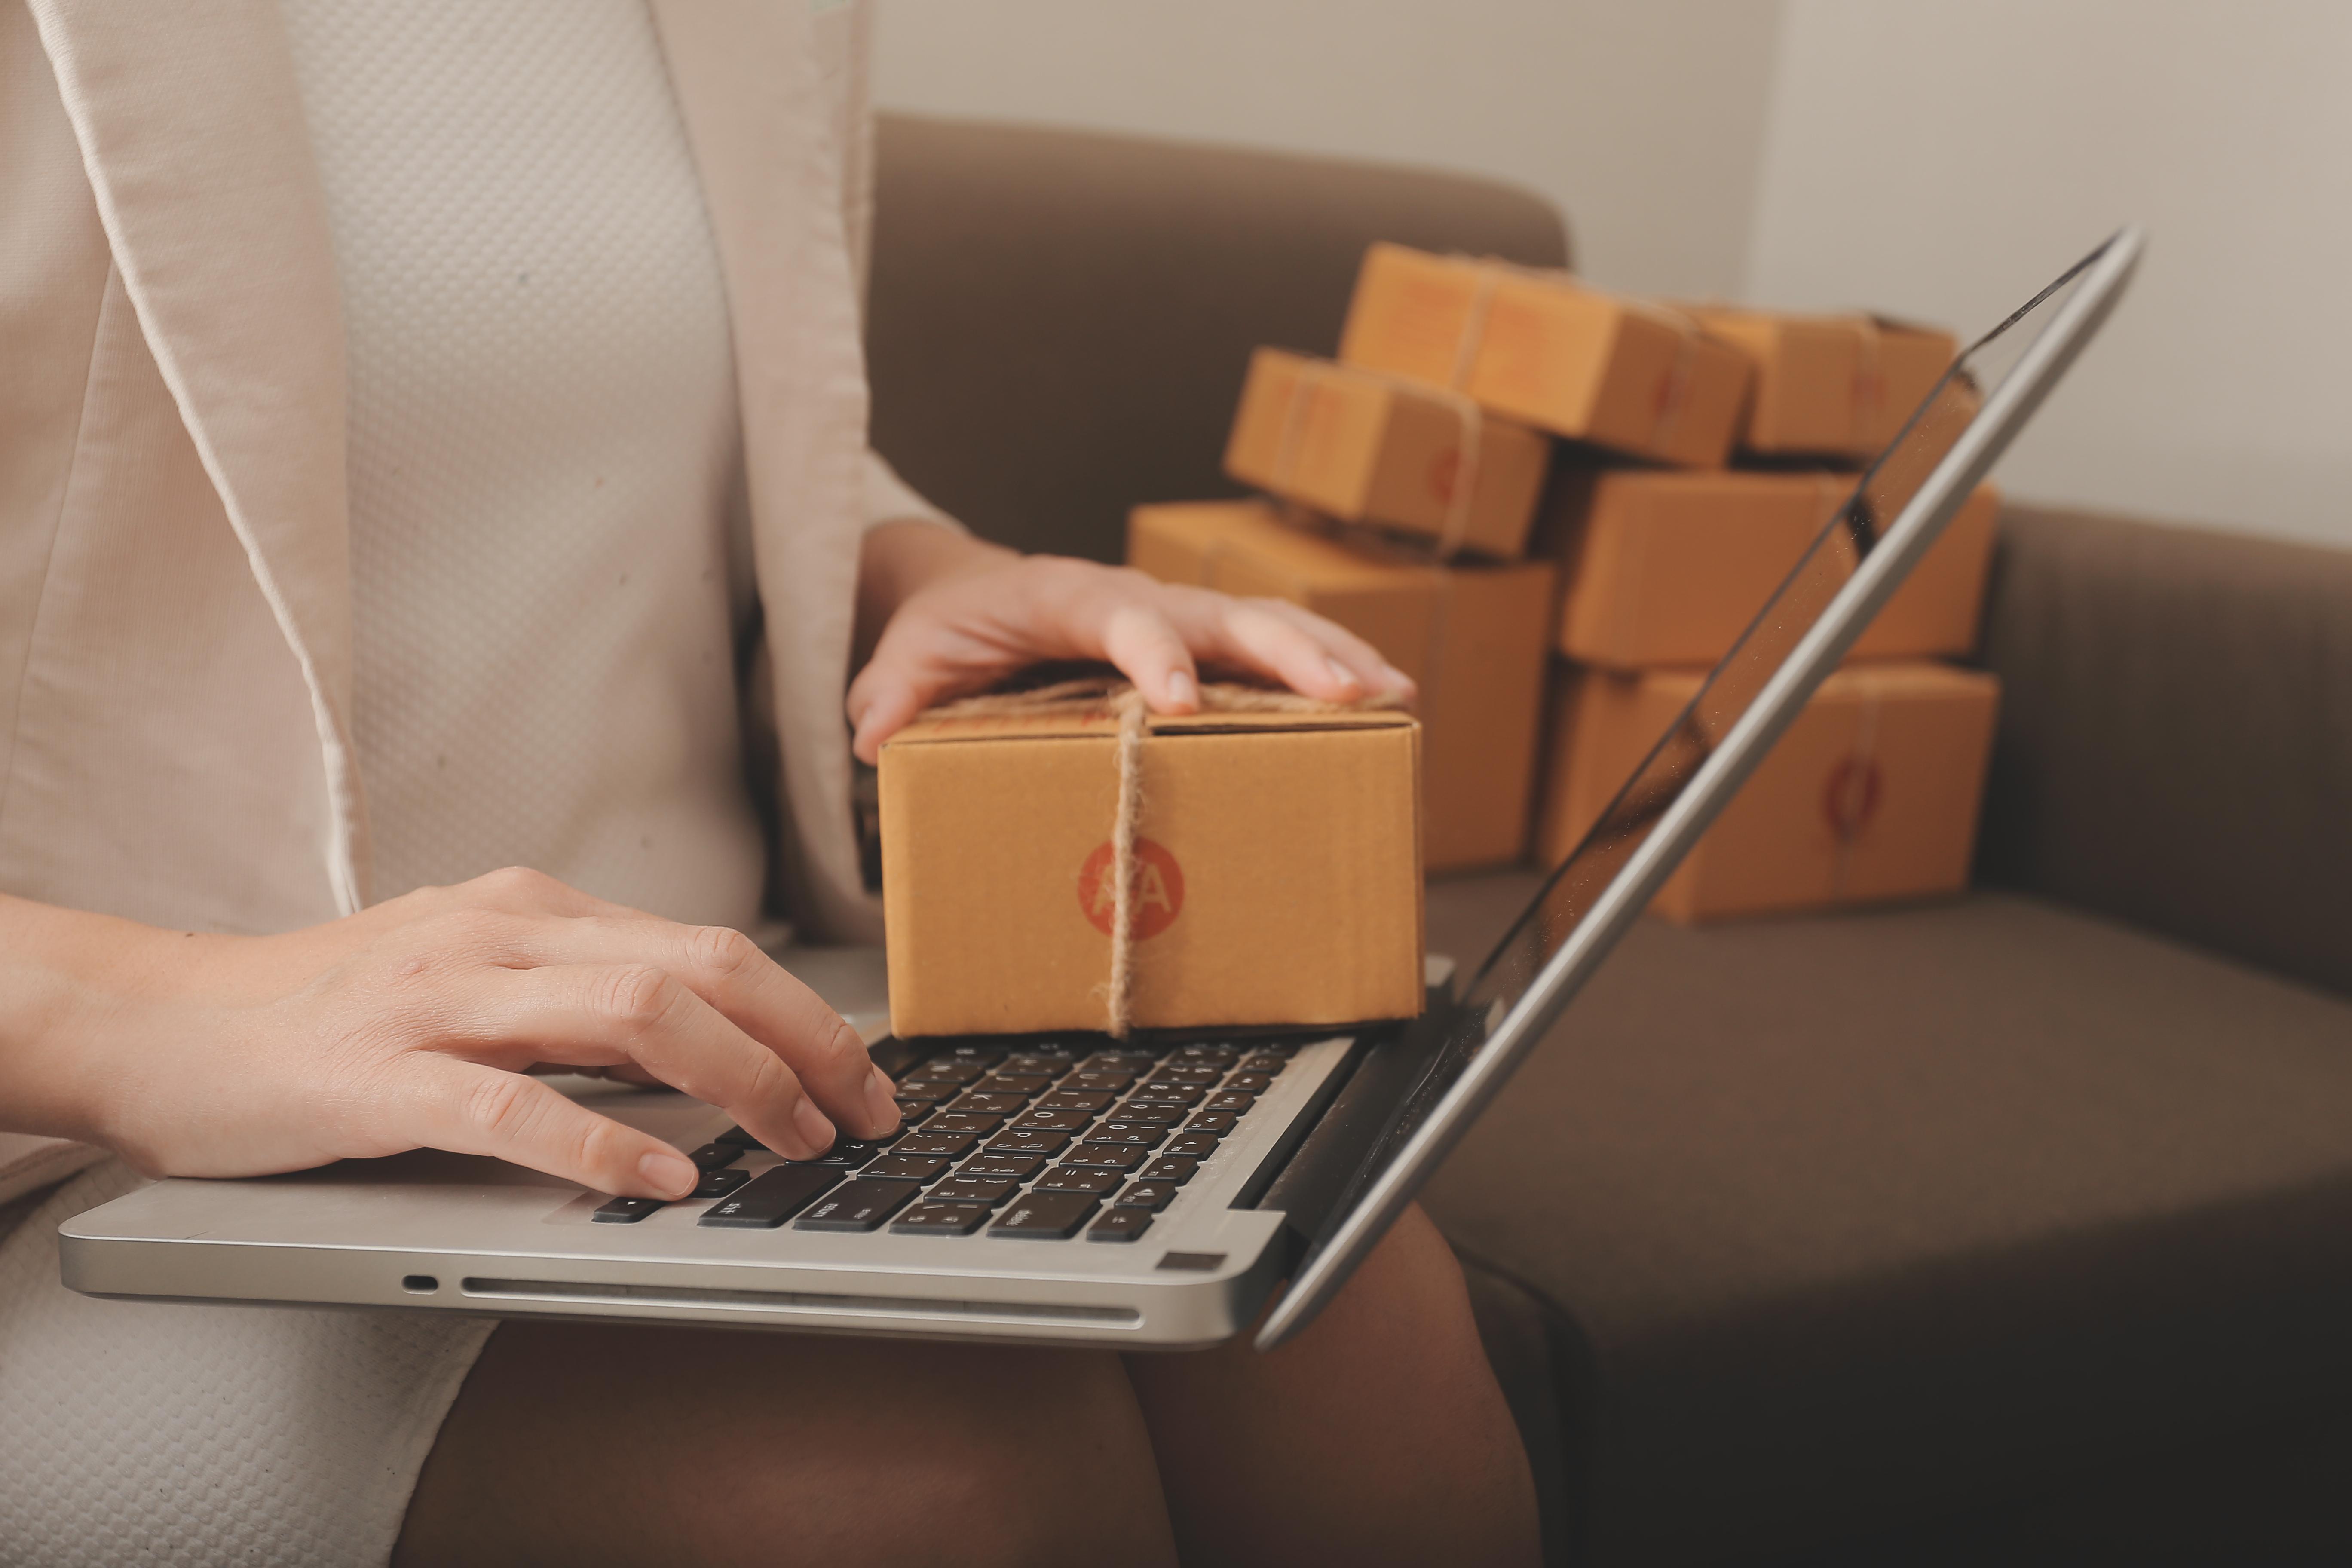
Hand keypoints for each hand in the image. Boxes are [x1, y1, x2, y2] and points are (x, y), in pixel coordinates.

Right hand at [25, 869, 898, 1199]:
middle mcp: (501, 935)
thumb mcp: (479, 980)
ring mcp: (439, 998)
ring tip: (794, 1139)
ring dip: (737, 1081)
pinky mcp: (378, 1075)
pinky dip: (601, 1140)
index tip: (864, 1074)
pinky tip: (660, 1177)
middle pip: (700, 966)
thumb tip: (713, 1048)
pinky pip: (512, 1104)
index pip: (711, 947)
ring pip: (631, 1013)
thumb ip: (583, 1006)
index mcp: (533, 912)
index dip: (806, 1013)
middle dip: (805, 1040)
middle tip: (864, 1112)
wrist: (163, 1021)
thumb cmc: (329, 1013)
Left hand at [847, 529, 1415, 762]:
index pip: (1118, 614)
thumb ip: (891, 694)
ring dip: (1331, 657)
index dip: (1153, 652)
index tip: (1184, 701)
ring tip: (1395, 695)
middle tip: (1347, 693)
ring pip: (1263, 623)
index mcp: (1063, 596)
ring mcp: (1176, 616)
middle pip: (1221, 612)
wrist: (971, 596)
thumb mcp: (906, 658)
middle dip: (1288, 651)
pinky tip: (1383, 700)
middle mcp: (1133, 596)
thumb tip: (874, 738)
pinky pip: (1271, 650)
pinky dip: (1328, 669)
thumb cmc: (948, 629)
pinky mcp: (1201, 642)